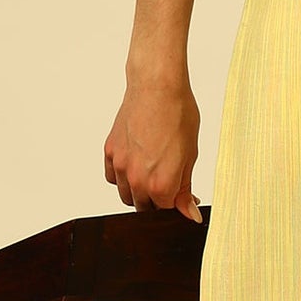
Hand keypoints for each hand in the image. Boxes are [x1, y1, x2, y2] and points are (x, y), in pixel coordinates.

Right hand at [104, 74, 204, 219]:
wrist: (156, 87)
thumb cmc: (178, 115)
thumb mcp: (190, 155)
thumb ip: (185, 189)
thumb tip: (189, 213)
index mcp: (161, 184)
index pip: (166, 212)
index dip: (178, 206)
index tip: (184, 197)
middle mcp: (137, 179)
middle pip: (144, 208)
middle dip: (158, 201)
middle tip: (170, 184)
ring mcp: (121, 166)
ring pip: (126, 195)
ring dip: (139, 192)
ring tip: (153, 172)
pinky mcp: (110, 151)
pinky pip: (113, 177)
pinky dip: (122, 177)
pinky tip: (136, 164)